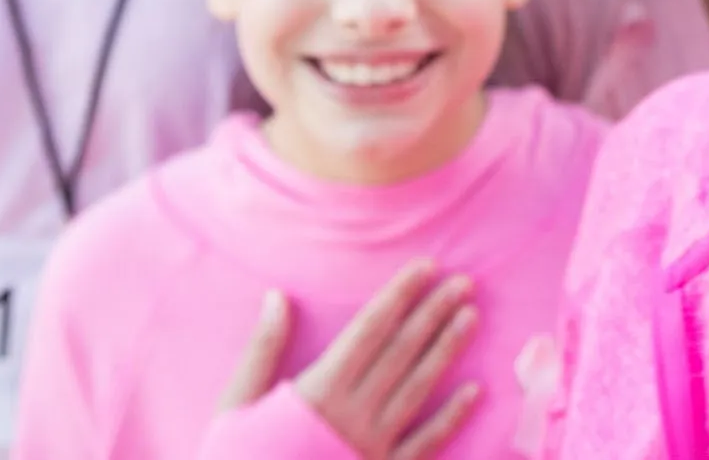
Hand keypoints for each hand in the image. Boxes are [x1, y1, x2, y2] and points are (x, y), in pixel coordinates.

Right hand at [215, 263, 481, 459]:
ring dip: (447, 352)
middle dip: (434, 313)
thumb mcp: (234, 405)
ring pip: (418, 390)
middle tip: (465, 282)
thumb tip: (276, 295)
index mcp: (317, 392)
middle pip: (402, 352)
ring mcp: (371, 449)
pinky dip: (451, 418)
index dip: (399, 295)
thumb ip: (262, 349)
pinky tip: (474, 392)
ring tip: (471, 318)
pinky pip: (424, 445)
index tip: (425, 267)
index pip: (370, 329)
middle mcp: (352, 416)